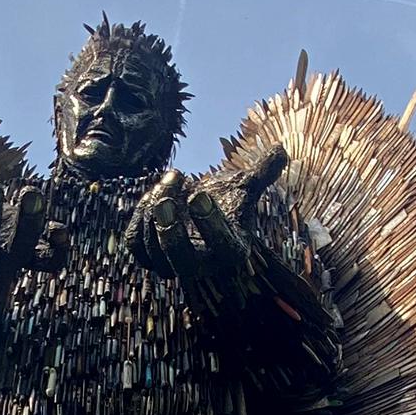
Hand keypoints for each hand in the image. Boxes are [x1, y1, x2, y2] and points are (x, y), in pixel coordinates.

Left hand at [125, 145, 287, 278]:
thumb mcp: (246, 185)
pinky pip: (135, 243)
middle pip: (181, 260)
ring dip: (153, 210)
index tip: (200, 194)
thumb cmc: (227, 200)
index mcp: (231, 250)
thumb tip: (280, 150)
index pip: (222, 246)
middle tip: (164, 199)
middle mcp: (202, 264)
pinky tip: (155, 192)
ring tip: (174, 178)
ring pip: (152, 249)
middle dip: (169, 231)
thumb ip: (263, 171)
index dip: (209, 223)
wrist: (202, 209)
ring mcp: (171, 262)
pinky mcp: (148, 254)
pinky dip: (140, 216)